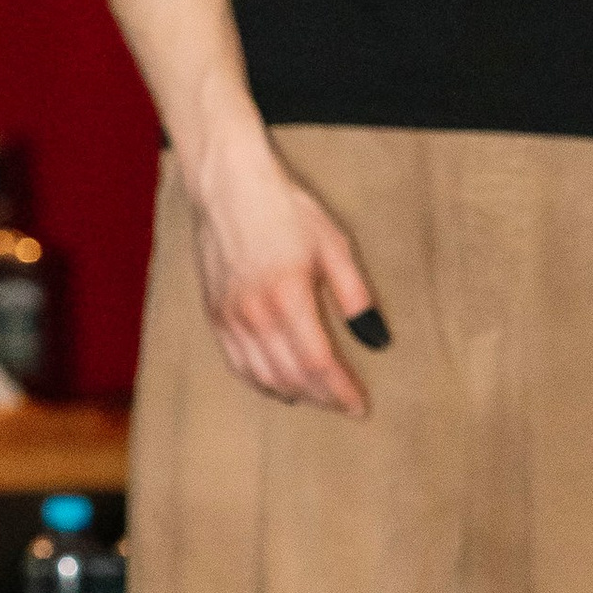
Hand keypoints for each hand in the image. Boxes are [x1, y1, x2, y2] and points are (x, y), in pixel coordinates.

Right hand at [188, 123, 384, 415]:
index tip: (360, 406)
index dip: (341, 391)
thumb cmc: (284, 208)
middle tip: (344, 405)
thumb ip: (355, 294)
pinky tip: (278, 386)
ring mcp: (230, 316)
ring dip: (293, 395)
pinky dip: (260, 382)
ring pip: (262, 376)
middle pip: (291, 377)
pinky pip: (237, 364)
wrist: (228, 186)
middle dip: (322, 398)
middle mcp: (254, 313)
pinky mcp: (214, 313)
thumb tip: (377, 337)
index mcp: (288, 296)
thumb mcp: (333, 243)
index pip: (318, 363)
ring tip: (317, 398)